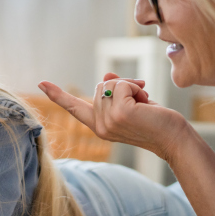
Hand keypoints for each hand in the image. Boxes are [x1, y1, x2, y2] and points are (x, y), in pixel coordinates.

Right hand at [37, 73, 186, 160]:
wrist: (174, 139)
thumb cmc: (156, 122)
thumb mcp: (132, 104)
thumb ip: (116, 92)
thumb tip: (107, 76)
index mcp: (100, 127)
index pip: (75, 108)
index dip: (58, 95)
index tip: (41, 83)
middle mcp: (100, 127)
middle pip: (101, 86)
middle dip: (123, 86)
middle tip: (141, 100)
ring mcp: (108, 121)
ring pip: (111, 84)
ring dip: (131, 87)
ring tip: (144, 104)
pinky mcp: (119, 114)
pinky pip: (122, 84)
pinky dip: (136, 87)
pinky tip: (145, 102)